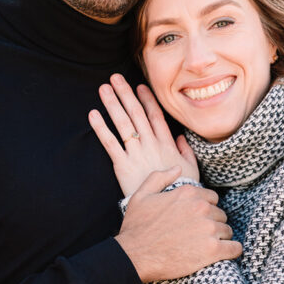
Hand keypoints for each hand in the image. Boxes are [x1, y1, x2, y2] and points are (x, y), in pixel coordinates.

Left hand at [88, 73, 198, 195]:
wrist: (167, 206)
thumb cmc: (180, 189)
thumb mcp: (191, 169)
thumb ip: (186, 151)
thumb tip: (181, 137)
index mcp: (166, 143)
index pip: (154, 115)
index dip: (146, 99)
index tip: (139, 85)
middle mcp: (150, 144)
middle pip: (136, 113)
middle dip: (125, 93)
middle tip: (115, 77)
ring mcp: (136, 153)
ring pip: (122, 123)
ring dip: (112, 104)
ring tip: (103, 88)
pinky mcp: (123, 165)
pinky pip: (110, 143)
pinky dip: (100, 128)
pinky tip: (93, 114)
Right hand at [116, 167, 241, 281]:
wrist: (134, 256)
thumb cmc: (136, 228)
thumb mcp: (141, 196)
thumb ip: (159, 177)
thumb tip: (177, 168)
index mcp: (188, 193)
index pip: (212, 198)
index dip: (205, 209)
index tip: (196, 220)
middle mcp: (201, 207)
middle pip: (220, 214)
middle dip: (212, 224)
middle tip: (198, 236)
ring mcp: (208, 228)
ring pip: (227, 231)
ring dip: (220, 238)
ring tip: (204, 247)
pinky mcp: (213, 250)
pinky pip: (235, 248)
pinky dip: (231, 251)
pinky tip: (223, 254)